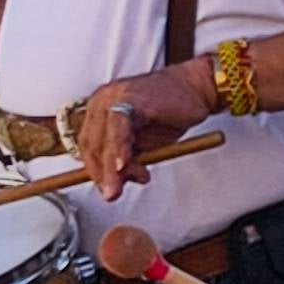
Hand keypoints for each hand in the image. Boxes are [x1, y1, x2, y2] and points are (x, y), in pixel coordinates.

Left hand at [73, 59, 218, 201]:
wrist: (195, 89)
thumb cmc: (169, 114)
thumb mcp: (142, 144)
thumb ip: (126, 160)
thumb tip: (113, 186)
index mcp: (99, 110)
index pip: (88, 147)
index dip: (95, 171)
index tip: (105, 189)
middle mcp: (101, 101)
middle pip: (92, 145)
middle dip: (102, 174)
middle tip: (113, 194)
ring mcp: (114, 98)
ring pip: (104, 140)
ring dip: (111, 169)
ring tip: (122, 186)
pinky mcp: (131, 99)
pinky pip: (119, 128)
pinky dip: (120, 149)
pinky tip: (124, 165)